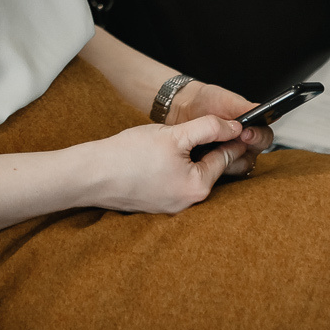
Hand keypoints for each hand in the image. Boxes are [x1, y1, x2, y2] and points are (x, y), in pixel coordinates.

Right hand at [93, 113, 247, 213]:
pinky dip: (177, 168)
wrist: (93, 175)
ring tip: (183, 139)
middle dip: (212, 148)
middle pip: (211, 169)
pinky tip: (164, 155)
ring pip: (193, 176)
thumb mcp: (173, 134)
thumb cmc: (130, 153)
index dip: (231, 137)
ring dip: (193, 158)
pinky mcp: (157, 204)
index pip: (225, 157)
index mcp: (197, 187)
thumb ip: (207, 128)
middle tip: (211, 128)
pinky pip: (176, 183)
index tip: (237, 124)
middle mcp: (189, 202)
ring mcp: (172, 206)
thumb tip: (234, 127)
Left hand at [168, 80, 273, 176]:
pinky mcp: (211, 165)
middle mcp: (242, 146)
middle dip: (239, 150)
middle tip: (227, 142)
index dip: (258, 137)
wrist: (183, 106)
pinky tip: (200, 152)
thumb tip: (258, 108)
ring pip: (234, 167)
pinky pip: (216, 172)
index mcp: (251, 129)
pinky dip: (209, 163)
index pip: (264, 138)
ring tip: (210, 146)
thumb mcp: (224, 100)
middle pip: (250, 158)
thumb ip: (241, 106)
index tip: (246, 133)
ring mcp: (227, 157)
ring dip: (223, 158)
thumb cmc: (207, 101)